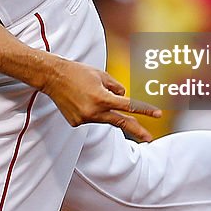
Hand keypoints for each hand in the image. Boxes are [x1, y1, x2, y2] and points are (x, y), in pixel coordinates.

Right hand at [40, 61, 161, 141]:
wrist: (52, 77)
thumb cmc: (78, 72)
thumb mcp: (101, 74)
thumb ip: (116, 87)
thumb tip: (124, 98)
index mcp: (102, 98)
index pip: (128, 106)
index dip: (144, 110)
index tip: (157, 114)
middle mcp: (94, 111)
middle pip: (120, 122)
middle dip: (136, 130)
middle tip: (149, 138)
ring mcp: (84, 119)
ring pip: (103, 117)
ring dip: (102, 109)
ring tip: (86, 93)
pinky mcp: (76, 122)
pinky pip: (91, 118)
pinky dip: (89, 110)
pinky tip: (78, 100)